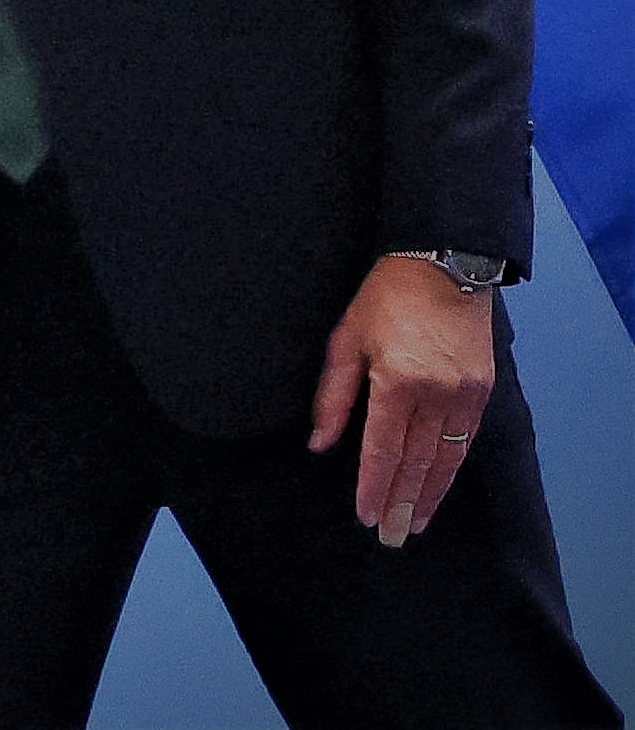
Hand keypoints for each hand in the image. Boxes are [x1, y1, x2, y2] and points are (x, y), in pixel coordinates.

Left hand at [309, 252, 497, 545]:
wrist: (444, 267)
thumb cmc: (384, 298)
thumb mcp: (346, 339)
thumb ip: (333, 396)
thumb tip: (320, 442)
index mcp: (397, 383)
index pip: (383, 450)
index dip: (374, 487)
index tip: (367, 516)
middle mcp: (436, 396)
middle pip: (417, 463)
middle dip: (403, 503)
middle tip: (393, 538)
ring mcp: (464, 395)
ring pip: (445, 459)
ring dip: (430, 494)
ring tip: (418, 524)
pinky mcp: (483, 391)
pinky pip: (466, 440)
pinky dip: (452, 468)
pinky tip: (439, 485)